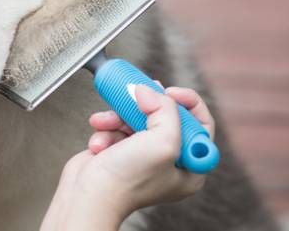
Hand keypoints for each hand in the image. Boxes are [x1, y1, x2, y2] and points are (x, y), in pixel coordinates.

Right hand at [41, 86, 214, 230]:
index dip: (188, 104)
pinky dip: (106, 128)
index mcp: (189, 167)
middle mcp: (168, 162)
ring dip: (118, 117)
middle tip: (139, 94)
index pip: (201, 124)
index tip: (170, 92)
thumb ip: (166, 110)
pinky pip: (117, 127)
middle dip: (147, 105)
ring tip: (107, 123)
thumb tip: (149, 91)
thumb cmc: (125, 182)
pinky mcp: (120, 152)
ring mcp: (143, 157)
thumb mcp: (162, 142)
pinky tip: (99, 140)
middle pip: (166, 117)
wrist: (88, 196)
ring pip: (136, 118)